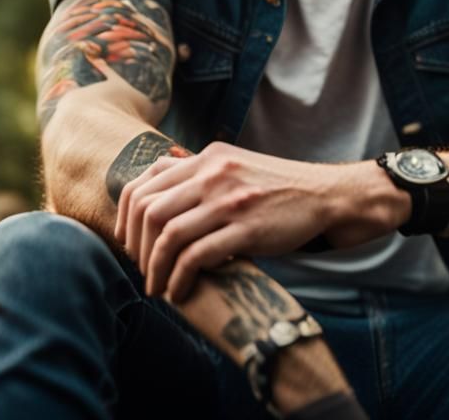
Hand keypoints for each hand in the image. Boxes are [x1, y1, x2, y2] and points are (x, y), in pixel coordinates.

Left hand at [113, 142, 340, 300]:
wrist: (322, 194)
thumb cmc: (274, 186)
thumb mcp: (232, 165)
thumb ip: (197, 172)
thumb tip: (155, 183)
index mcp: (206, 158)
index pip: (144, 183)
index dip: (126, 218)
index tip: (128, 243)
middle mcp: (213, 174)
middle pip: (149, 210)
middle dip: (137, 248)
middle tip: (142, 270)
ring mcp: (230, 201)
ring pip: (168, 235)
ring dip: (154, 268)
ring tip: (157, 287)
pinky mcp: (247, 229)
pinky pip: (197, 257)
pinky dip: (180, 279)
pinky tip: (179, 291)